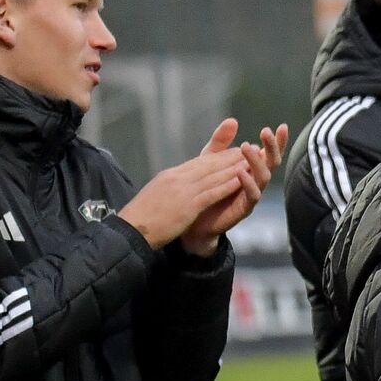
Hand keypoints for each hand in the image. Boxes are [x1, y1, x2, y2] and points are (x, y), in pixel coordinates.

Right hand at [118, 144, 249, 250]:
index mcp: (170, 175)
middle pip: (208, 165)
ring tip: (249, 161)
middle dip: (229, 157)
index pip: (197, 163)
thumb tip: (179, 182)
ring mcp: (182, 191)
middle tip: (247, 150)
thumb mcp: (156, 194)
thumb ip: (170, 186)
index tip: (231, 152)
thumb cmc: (142, 216)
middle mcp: (177, 178)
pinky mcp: (187, 205)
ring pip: (212, 176)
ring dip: (233, 168)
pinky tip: (240, 181)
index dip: (217, 157)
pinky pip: (211, 193)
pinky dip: (226, 186)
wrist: (131, 230)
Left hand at [180, 120, 289, 255]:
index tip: (281, 126)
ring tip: (248, 147)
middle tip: (266, 132)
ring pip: (264, 177)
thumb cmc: (206, 188)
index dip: (277, 141)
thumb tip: (233, 120)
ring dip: (257, 161)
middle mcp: (256, 181)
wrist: (194, 219)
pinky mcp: (244, 208)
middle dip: (272, 147)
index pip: (268, 153)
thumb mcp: (210, 160)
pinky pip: (252, 195)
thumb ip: (221, 142)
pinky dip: (248, 183)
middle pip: (272, 163)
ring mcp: (252, 195)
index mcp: (251, 169)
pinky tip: (241, 172)